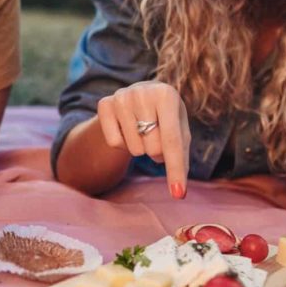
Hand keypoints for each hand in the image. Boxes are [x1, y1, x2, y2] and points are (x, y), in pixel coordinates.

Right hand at [96, 81, 191, 198]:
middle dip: (157, 151)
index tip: (178, 195)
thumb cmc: (165, 118)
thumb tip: (179, 192)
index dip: (175, 170)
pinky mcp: (104, 104)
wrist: (141, 95)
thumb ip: (181, 157)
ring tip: (141, 130)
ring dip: (140, 147)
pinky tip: (126, 128)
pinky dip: (123, 143)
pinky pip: (114, 143)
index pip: (172, 141)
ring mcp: (121, 96)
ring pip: (134, 148)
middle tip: (156, 134)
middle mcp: (142, 92)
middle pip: (153, 148)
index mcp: (166, 95)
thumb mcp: (180, 131)